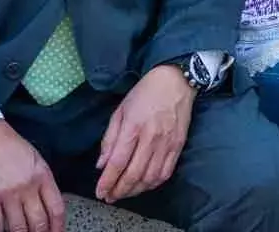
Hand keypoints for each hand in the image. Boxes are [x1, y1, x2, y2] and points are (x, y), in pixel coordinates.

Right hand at [0, 119, 64, 231]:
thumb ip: (42, 179)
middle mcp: (28, 186)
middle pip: (39, 221)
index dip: (58, 226)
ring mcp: (9, 194)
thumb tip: (46, 201)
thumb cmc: (8, 143)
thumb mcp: (34, 158)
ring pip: (19, 227)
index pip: (56, 207)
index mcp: (43, 175)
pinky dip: (0, 231)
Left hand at [94, 65, 193, 202]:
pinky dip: (153, 184)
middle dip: (119, 190)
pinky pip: (165, 172)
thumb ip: (110, 139)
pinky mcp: (178, 146)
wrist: (175, 82)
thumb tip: (101, 165)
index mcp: (133, 127)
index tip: (100, 192)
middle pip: (133, 174)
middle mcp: (151, 138)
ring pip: (150, 177)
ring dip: (135, 190)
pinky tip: (143, 185)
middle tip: (109, 197)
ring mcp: (167, 143)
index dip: (107, 181)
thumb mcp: (120, 111)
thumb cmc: (145, 94)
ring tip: (124, 193)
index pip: (118, 162)